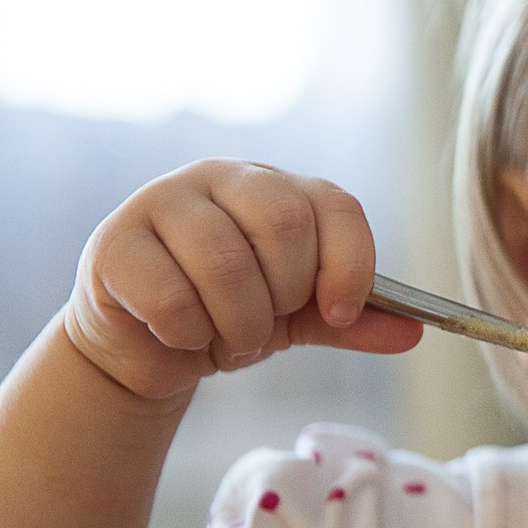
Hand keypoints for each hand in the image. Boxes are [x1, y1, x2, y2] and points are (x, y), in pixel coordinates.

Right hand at [63, 159, 421, 399]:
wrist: (146, 349)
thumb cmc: (228, 316)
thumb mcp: (299, 318)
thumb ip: (352, 320)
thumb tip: (413, 332)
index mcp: (275, 185)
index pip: (334, 205)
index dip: (349, 265)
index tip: (340, 313)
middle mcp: (220, 177)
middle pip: (284, 225)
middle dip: (286, 297)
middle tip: (265, 327)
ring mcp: (162, 203)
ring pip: (226, 264)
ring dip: (239, 325)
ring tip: (227, 338)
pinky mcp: (114, 245)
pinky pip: (172, 298)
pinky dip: (189, 335)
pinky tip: (180, 336)